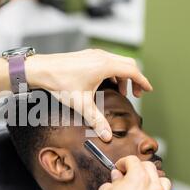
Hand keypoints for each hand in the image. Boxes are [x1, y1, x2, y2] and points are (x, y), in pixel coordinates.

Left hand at [26, 49, 152, 141]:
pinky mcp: (87, 55)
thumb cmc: (60, 83)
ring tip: (119, 92)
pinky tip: (104, 84)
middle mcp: (102, 56)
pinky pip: (106, 61)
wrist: (41, 69)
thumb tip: (107, 135)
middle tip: (135, 94)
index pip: (133, 71)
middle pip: (127, 64)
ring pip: (117, 62)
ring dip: (122, 76)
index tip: (148, 90)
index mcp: (105, 65)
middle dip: (134, 79)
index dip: (143, 81)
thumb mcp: (81, 104)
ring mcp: (94, 54)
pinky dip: (112, 72)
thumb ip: (97, 120)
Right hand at [92, 156, 170, 189]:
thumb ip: (114, 180)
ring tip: (143, 185)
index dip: (123, 162)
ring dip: (153, 180)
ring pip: (163, 181)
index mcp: (138, 177)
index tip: (120, 167)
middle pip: (149, 167)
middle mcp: (153, 187)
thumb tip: (117, 178)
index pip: (133, 160)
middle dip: (138, 168)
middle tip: (127, 174)